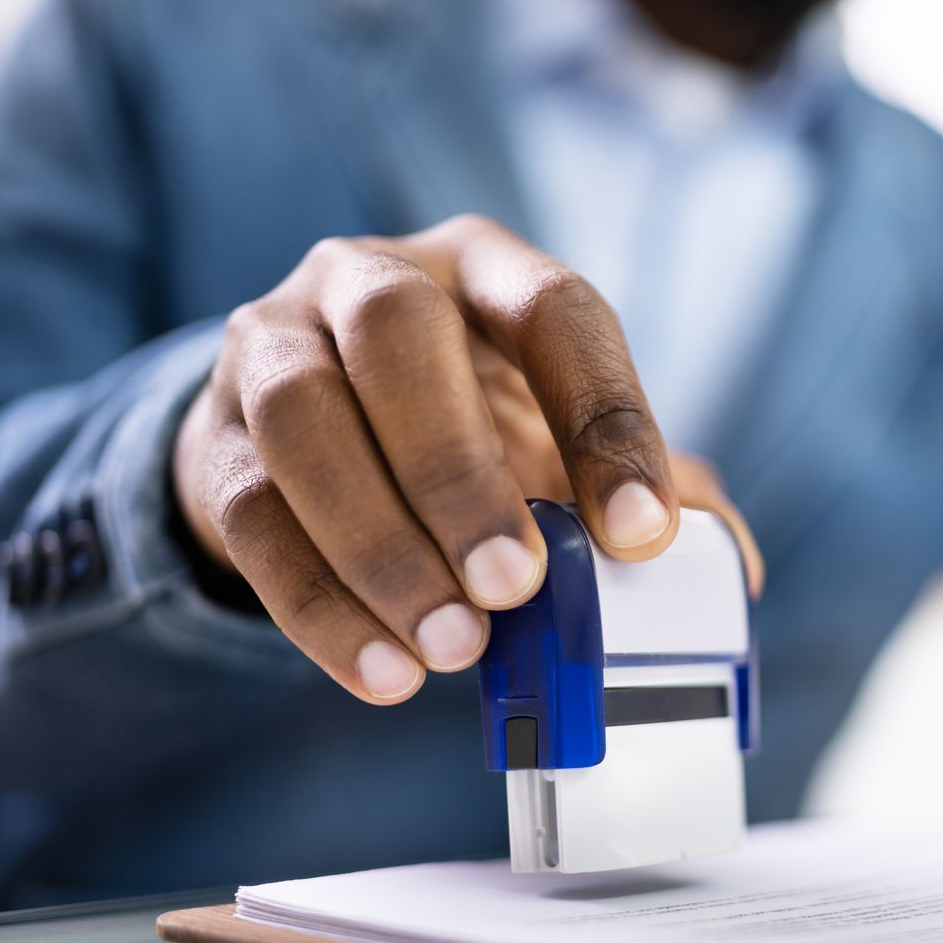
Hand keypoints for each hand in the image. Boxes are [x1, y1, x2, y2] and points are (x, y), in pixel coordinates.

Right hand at [173, 214, 760, 704]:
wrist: (310, 440)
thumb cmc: (467, 430)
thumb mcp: (558, 441)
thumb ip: (651, 495)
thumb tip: (731, 566)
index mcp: (483, 268)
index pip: (555, 311)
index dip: (605, 419)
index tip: (644, 535)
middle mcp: (365, 280)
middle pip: (395, 334)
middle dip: (458, 467)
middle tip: (515, 583)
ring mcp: (270, 348)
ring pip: (302, 420)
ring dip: (380, 545)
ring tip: (455, 647)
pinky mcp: (211, 440)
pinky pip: (251, 515)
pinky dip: (319, 606)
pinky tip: (388, 674)